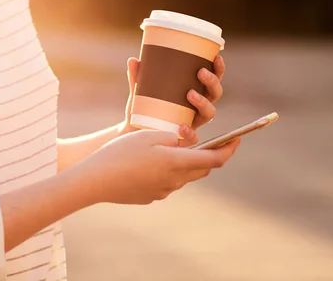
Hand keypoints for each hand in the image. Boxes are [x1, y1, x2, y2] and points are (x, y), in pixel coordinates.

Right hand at [80, 130, 240, 204]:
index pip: (214, 159)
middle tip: (206, 141)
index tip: (236, 139)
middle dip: (209, 155)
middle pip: (202, 169)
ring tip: (172, 147)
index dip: (229, 149)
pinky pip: (167, 182)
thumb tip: (188, 141)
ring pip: (184, 176)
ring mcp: (162, 191)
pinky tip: (150, 162)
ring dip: (186, 163)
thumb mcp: (148, 135)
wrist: (95, 181)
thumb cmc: (120, 153)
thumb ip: (173, 137)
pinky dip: (168, 171)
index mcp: (176, 163)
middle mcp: (174, 180)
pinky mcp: (151, 197)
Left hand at [120, 55, 225, 142]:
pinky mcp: (184, 138)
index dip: (218, 69)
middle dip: (212, 82)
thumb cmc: (142, 109)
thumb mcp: (140, 92)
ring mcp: (193, 123)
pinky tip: (182, 126)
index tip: (216, 57)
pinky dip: (190, 132)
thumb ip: (137, 78)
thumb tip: (133, 60)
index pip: (212, 79)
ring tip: (190, 94)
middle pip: (215, 94)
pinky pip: (193, 137)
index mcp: (194, 92)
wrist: (133, 134)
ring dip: (203, 102)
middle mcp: (197, 108)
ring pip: (209, 113)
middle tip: (200, 72)